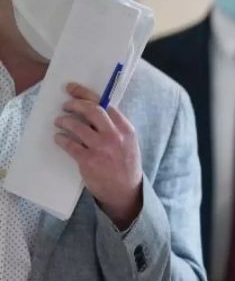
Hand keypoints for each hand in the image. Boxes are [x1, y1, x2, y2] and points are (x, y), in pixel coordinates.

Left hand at [54, 83, 141, 227]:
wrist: (126, 191)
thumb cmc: (126, 165)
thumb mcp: (129, 142)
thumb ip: (116, 127)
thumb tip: (94, 111)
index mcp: (126, 129)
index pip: (105, 104)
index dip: (85, 94)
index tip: (72, 89)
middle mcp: (115, 136)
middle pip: (91, 110)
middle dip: (74, 104)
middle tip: (65, 106)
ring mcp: (101, 148)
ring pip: (77, 126)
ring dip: (64, 121)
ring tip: (59, 122)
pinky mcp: (88, 161)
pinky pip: (70, 145)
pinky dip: (61, 139)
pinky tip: (59, 138)